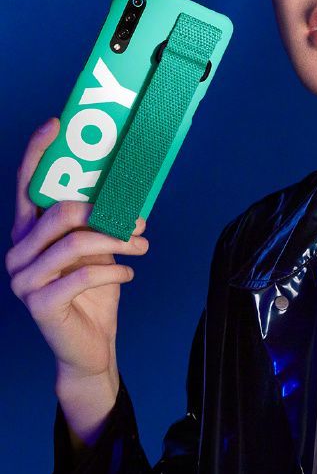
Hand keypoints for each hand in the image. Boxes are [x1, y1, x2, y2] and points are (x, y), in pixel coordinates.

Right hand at [6, 117, 149, 379]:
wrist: (88, 349)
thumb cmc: (93, 294)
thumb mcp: (97, 251)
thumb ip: (98, 222)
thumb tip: (127, 190)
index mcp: (28, 233)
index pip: (25, 185)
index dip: (36, 152)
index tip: (56, 124)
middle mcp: (18, 252)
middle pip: (60, 214)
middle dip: (105, 213)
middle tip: (137, 219)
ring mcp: (24, 279)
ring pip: (75, 244)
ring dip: (117, 242)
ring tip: (142, 245)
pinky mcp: (39, 304)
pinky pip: (83, 276)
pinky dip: (113, 271)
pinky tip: (129, 272)